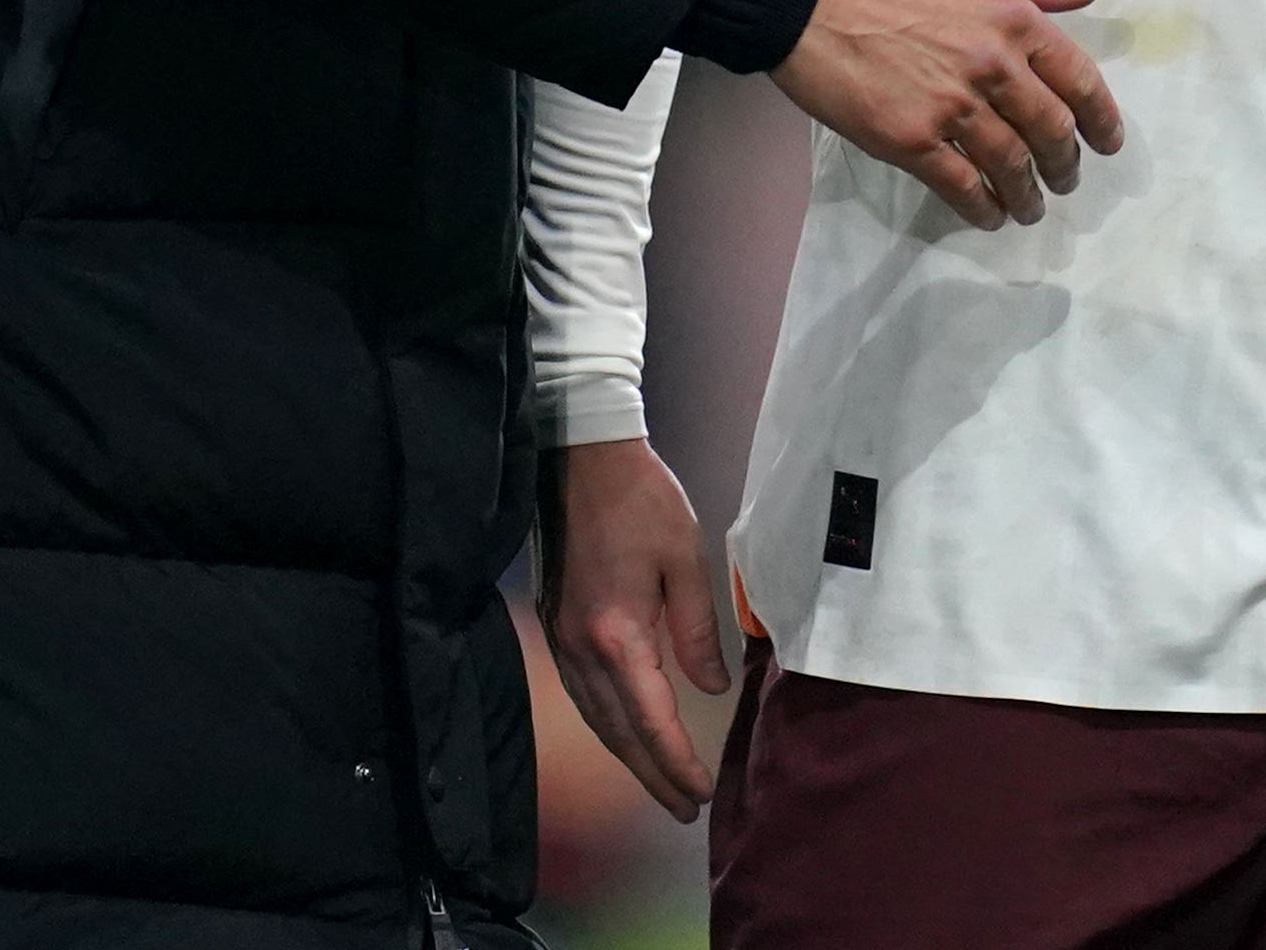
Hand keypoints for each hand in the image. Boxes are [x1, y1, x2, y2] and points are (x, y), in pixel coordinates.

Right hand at [536, 438, 726, 820]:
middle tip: (684, 809)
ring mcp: (562, 638)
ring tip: (660, 783)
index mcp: (616, 633)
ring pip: (596, 717)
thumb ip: (696, 631)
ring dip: (627, 755)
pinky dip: (607, 723)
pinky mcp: (556, 624)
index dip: (676, 761)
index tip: (701, 792)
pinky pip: (582, 693)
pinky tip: (625, 732)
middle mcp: (581, 646)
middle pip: (617, 731)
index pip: (650, 718)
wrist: (579, 456)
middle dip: (652, 774)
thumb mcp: (684, 559)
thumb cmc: (640, 499)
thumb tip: (709, 688)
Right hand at [771, 0, 1126, 228]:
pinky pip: (962, 186)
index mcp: (1010, 17)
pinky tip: (989, 215)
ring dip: (1029, 194)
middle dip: (1066, 163)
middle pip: (1051, 131)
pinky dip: (983, 208)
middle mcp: (992, 66)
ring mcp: (951, 108)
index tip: (1108, 141)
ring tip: (1030, 207)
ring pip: (1011, 165)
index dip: (1102, 118)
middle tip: (1066, 179)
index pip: (1079, 78)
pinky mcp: (910, 142)